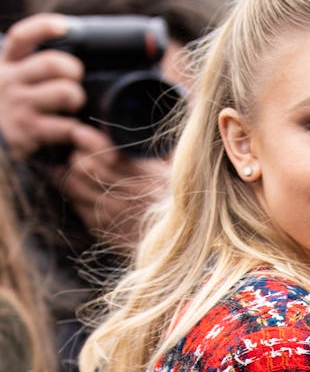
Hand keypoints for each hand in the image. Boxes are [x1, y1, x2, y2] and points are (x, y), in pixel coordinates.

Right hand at [0, 13, 85, 160]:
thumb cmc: (9, 109)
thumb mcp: (11, 81)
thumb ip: (30, 66)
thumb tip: (66, 47)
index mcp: (5, 64)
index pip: (21, 37)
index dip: (44, 27)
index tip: (64, 26)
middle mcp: (9, 81)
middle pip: (52, 63)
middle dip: (73, 70)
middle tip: (76, 81)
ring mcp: (18, 106)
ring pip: (64, 92)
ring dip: (77, 98)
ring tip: (74, 106)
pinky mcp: (29, 132)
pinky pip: (66, 127)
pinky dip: (79, 130)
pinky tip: (78, 132)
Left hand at [58, 125, 170, 249]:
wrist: (178, 248)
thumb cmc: (175, 202)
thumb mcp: (175, 172)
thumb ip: (161, 150)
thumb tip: (147, 123)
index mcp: (148, 177)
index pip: (106, 154)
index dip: (88, 140)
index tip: (81, 132)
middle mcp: (129, 196)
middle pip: (83, 167)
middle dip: (76, 155)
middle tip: (77, 149)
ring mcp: (114, 215)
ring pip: (73, 186)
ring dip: (70, 174)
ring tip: (75, 168)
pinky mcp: (104, 230)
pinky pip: (78, 206)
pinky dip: (75, 195)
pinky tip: (82, 189)